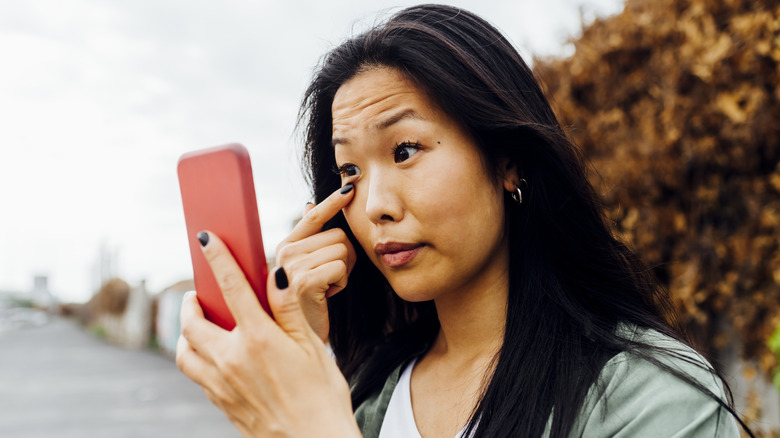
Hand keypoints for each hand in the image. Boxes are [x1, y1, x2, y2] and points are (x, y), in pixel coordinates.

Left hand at [176, 229, 360, 437]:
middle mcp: (232, 360)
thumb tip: (275, 273)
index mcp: (259, 339)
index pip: (231, 286)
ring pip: (184, 351)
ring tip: (200, 323)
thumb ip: (288, 307)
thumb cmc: (322, 396)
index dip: (217, 257)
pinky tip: (214, 353)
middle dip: (189, 302)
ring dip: (185, 332)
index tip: (205, 238)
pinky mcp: (220, 403)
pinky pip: (196, 374)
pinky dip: (196, 356)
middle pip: (192, 322)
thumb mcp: (312, 346)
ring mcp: (221, 384)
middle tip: (198, 293)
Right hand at [275, 184, 355, 340]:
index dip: (333, 201)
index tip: (350, 187)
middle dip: (346, 257)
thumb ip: (310, 238)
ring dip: (344, 271)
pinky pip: (340, 266)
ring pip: (342, 250)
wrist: (303, 340)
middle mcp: (284, 252)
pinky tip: (328, 295)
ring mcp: (290, 267)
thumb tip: (309, 203)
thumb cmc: (310, 304)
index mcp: (286, 245)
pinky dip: (342, 282)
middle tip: (331, 279)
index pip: (314, 216)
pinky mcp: (302, 282)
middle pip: (338, 235)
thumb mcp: (309, 267)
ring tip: (326, 288)